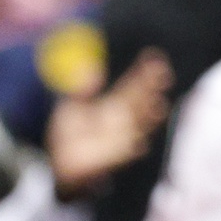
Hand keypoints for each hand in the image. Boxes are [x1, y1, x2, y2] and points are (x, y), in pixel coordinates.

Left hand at [49, 49, 172, 196]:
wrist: (57, 163)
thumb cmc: (67, 133)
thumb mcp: (71, 107)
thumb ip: (81, 91)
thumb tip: (91, 72)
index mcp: (114, 105)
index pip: (133, 85)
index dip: (144, 73)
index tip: (154, 57)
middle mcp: (121, 121)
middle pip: (140, 102)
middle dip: (152, 89)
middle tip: (162, 75)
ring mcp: (119, 141)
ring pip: (139, 127)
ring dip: (149, 118)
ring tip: (158, 107)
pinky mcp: (111, 161)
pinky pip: (125, 156)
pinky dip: (132, 150)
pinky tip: (139, 144)